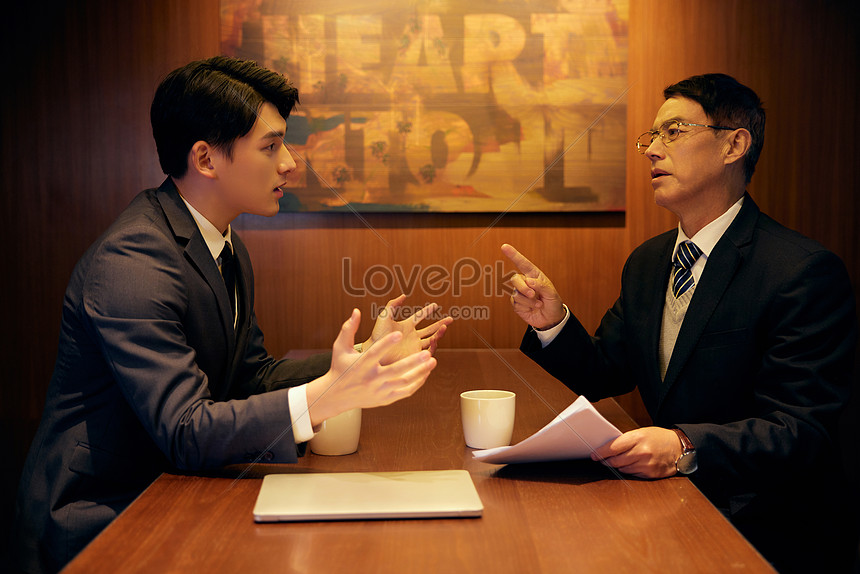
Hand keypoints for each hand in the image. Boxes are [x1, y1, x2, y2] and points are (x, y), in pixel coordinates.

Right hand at [306, 309, 437, 425]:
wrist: (336, 396)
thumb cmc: (340, 367)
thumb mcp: (340, 347)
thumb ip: (349, 329)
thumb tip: (356, 311)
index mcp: (360, 365)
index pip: (375, 353)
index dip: (387, 343)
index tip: (399, 333)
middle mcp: (371, 379)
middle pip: (395, 370)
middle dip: (412, 362)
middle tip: (427, 352)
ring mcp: (379, 390)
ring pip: (404, 382)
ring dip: (420, 372)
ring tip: (432, 361)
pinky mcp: (385, 399)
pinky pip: (405, 392)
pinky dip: (417, 383)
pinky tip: (425, 373)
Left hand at [363, 294, 452, 364]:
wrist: (375, 352)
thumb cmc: (377, 334)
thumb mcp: (384, 316)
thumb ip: (393, 304)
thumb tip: (404, 295)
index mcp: (406, 325)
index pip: (419, 317)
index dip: (428, 311)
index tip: (436, 305)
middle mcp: (412, 335)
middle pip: (429, 329)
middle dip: (440, 324)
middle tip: (451, 319)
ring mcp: (414, 345)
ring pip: (431, 339)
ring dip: (439, 333)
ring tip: (445, 327)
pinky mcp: (415, 355)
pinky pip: (428, 350)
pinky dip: (434, 345)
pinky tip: (436, 339)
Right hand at [501, 243, 565, 329]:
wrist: (550, 319)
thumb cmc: (553, 303)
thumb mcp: (552, 293)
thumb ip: (541, 286)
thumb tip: (528, 281)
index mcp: (534, 275)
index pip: (523, 263)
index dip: (513, 255)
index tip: (504, 247)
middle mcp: (525, 282)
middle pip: (515, 279)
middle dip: (523, 288)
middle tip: (533, 294)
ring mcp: (519, 293)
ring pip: (515, 293)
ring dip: (528, 300)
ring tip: (538, 304)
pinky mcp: (516, 304)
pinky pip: (516, 303)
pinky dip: (526, 306)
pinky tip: (533, 308)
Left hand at [589, 427, 682, 478]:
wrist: (679, 448)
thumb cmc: (659, 438)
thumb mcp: (642, 432)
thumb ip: (626, 440)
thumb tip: (608, 448)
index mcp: (638, 438)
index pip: (613, 447)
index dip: (600, 452)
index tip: (593, 455)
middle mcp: (642, 452)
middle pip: (616, 460)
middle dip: (605, 461)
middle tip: (600, 460)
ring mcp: (646, 464)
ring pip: (623, 469)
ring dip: (617, 466)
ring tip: (614, 462)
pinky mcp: (650, 474)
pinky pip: (633, 474)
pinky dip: (628, 470)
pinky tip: (629, 465)